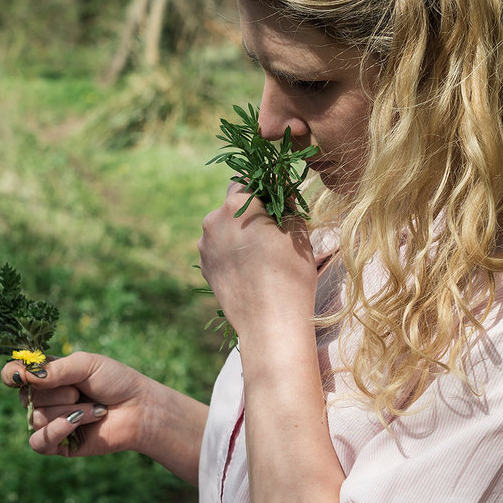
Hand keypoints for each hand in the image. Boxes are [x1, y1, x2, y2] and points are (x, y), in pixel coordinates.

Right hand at [0, 351, 208, 483]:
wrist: (140, 409)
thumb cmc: (116, 382)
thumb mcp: (85, 364)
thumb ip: (54, 369)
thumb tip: (23, 377)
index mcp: (47, 376)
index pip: (12, 375)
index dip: (11, 375)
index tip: (21, 375)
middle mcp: (45, 399)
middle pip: (26, 397)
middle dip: (59, 392)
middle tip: (84, 391)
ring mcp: (51, 423)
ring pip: (36, 418)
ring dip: (70, 411)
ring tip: (95, 408)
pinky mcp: (59, 445)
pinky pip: (39, 441)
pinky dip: (57, 430)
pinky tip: (77, 423)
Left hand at [198, 183, 316, 341]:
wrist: (270, 322)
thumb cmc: (290, 272)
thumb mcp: (297, 229)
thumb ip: (285, 201)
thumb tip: (278, 188)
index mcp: (235, 205)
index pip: (246, 180)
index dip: (262, 190)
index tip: (276, 205)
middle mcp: (212, 221)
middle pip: (233, 206)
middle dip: (249, 214)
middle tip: (272, 234)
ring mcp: (205, 246)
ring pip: (224, 229)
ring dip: (239, 234)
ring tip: (262, 257)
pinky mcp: (205, 268)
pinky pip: (219, 250)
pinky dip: (231, 254)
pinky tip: (250, 271)